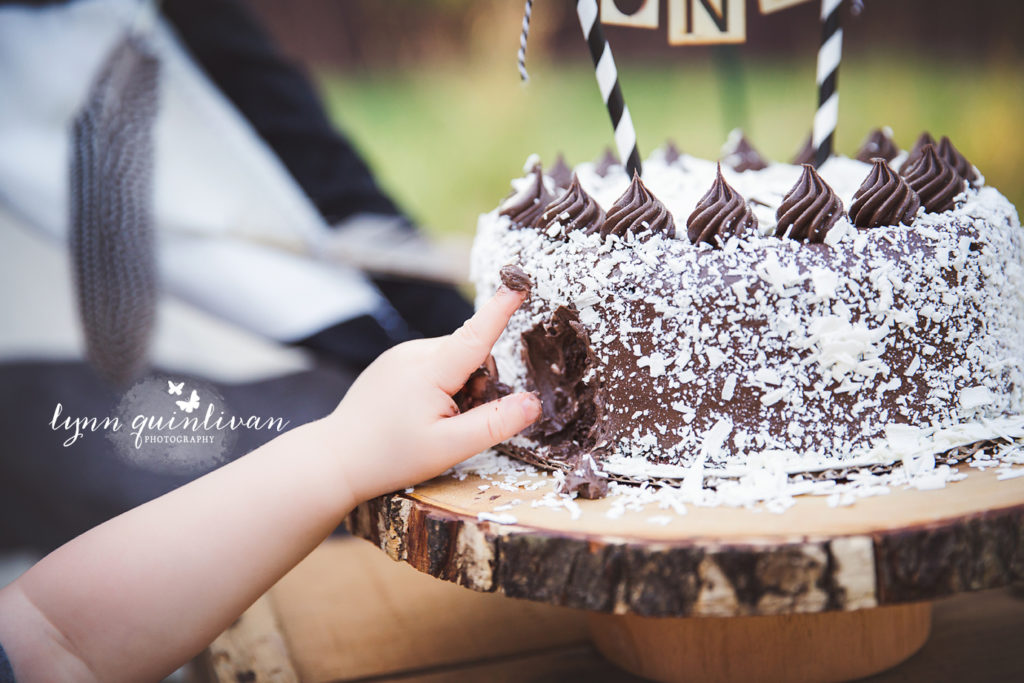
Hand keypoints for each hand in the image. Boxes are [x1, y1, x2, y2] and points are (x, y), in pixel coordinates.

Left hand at [324, 285, 540, 501]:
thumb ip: (494, 424)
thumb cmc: (390, 457)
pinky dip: (440, 385)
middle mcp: (413, 352)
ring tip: (434, 421)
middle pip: (469, 353)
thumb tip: (533, 403)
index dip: (500, 309)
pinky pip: (432, 364)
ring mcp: (400, 355)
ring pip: (452, 359)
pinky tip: (419, 413)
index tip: (518, 283)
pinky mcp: (393, 362)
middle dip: (478, 382)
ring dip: (458, 385)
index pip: (475, 334)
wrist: (336, 460)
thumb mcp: (450, 448)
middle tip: (457, 421)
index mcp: (429, 370)